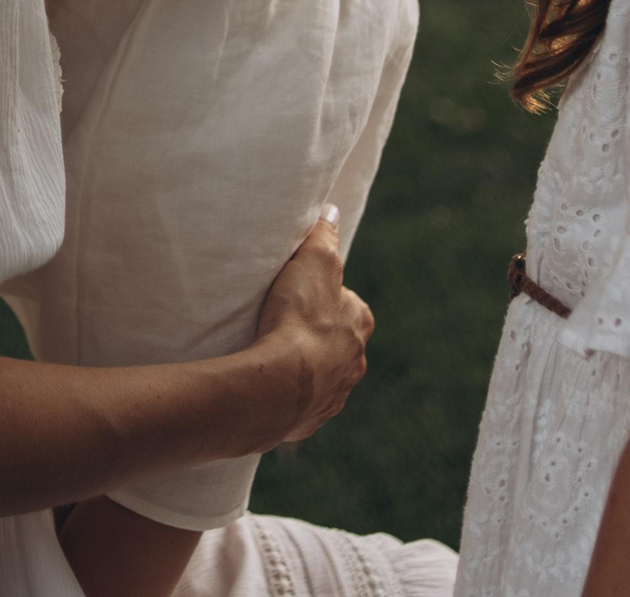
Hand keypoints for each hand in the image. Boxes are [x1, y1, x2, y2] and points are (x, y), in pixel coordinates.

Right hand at [250, 213, 372, 448]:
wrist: (280, 385)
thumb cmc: (299, 318)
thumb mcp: (314, 261)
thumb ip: (324, 234)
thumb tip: (333, 210)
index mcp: (359, 325)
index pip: (350, 305)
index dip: (329, 296)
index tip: (305, 293)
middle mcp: (355, 363)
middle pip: (340, 343)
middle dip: (320, 336)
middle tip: (287, 325)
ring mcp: (334, 395)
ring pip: (325, 377)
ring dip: (307, 369)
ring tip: (274, 359)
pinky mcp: (311, 419)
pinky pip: (303, 405)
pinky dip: (291, 397)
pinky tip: (270, 388)